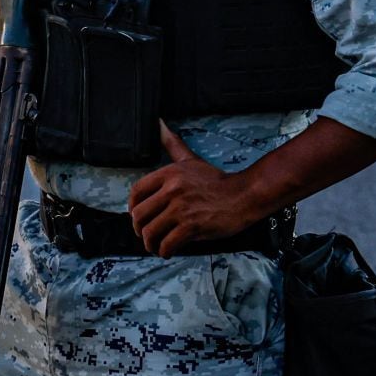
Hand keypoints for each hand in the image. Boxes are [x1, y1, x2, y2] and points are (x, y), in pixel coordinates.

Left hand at [128, 124, 268, 257]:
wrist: (244, 195)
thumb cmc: (217, 180)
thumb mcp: (191, 160)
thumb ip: (173, 144)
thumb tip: (159, 124)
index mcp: (169, 174)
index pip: (137, 192)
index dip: (132, 208)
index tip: (136, 216)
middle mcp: (172, 190)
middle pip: (140, 215)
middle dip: (139, 229)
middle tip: (146, 234)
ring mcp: (181, 209)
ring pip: (150, 232)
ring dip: (150, 243)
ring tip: (155, 246)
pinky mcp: (192, 226)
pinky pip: (167, 243)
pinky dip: (164, 251)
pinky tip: (168, 250)